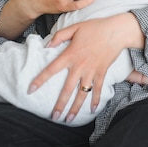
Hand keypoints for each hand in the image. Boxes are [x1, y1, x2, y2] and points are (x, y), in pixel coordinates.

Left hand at [28, 12, 143, 122]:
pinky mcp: (102, 72)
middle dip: (60, 105)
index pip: (51, 69)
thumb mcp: (75, 27)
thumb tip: (47, 45)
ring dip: (75, 108)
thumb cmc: (95, 27)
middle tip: (54, 117)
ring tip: (69, 119)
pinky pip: (98, 89)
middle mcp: (80, 66)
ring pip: (82, 93)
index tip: (30, 90)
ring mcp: (92, 71)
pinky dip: (96, 100)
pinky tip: (93, 110)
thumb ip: (59, 36)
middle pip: (67, 89)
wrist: (117, 31)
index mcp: (70, 55)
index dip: (40, 80)